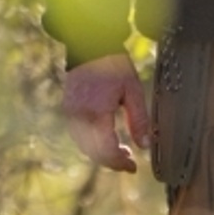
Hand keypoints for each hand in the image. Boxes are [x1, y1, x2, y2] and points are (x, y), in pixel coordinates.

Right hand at [61, 52, 149, 172]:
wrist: (91, 47)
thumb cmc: (115, 66)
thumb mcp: (133, 91)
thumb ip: (139, 120)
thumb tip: (146, 146)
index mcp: (97, 113)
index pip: (107, 150)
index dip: (120, 163)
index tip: (134, 167)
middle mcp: (80, 118)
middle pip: (94, 153)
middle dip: (112, 162)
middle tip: (129, 163)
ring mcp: (71, 114)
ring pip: (84, 147)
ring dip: (102, 155)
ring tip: (121, 152)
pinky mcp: (68, 110)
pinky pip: (79, 136)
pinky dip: (92, 144)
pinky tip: (107, 140)